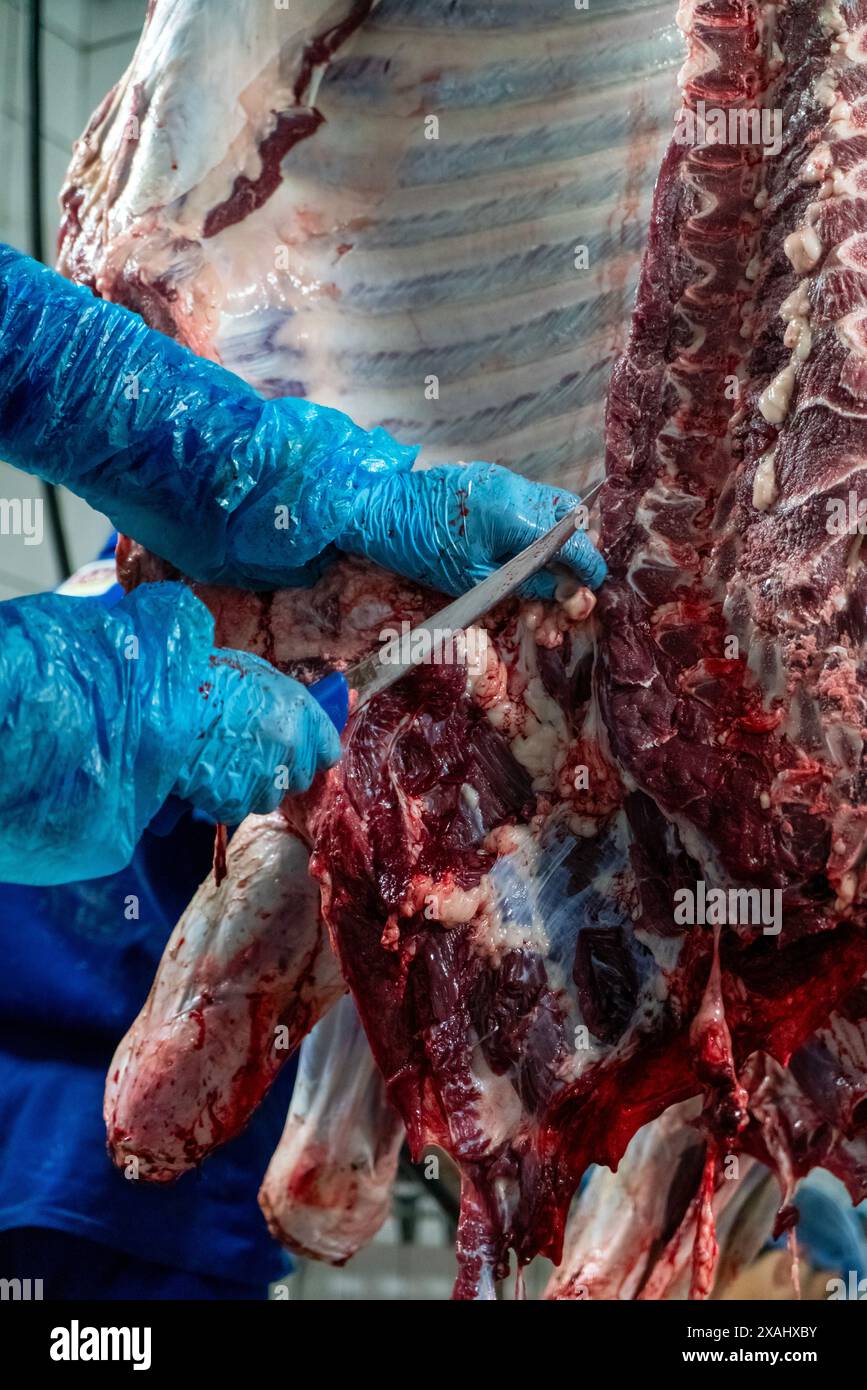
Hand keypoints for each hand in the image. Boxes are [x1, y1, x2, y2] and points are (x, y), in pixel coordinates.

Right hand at [174, 651, 340, 823]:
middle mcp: (291, 746)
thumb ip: (280, 701)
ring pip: (269, 798)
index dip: (311, 752)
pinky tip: (206, 778)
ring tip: (223, 767)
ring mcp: (265, 777)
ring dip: (251, 789)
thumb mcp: (253, 674)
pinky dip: (222, 799)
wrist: (163, 702)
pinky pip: (236, 808)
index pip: (328, 749)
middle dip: (279, 771)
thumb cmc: (204, 678)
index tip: (297, 753)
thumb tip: (290, 716)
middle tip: (251, 758)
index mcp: (300, 710)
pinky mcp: (236, 800)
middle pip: (299, 779)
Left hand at [337, 463, 605, 597]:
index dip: (586, 569)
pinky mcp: (495, 480)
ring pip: (556, 506)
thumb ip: (527, 583)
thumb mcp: (477, 578)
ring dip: (559, 541)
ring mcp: (508, 481)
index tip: (588, 590)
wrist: (381, 508)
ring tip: (546, 577)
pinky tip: (526, 555)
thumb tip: (565, 592)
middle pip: (573, 517)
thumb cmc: (423, 548)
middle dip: (577, 553)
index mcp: (517, 516)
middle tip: (567, 587)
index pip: (572, 542)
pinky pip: (533, 501)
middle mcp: (520, 491)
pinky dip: (539, 527)